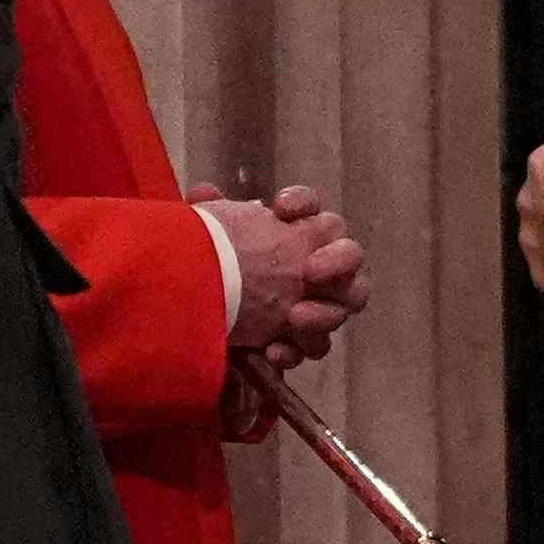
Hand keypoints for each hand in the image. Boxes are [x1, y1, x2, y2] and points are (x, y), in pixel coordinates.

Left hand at [213, 181, 370, 363]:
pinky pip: (316, 347)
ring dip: (323, 313)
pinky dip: (297, 349)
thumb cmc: (207, 266)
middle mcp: (315, 265)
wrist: (193, 314)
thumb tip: (205, 191)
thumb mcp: (207, 237)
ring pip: (345, 305)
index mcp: (294, 232)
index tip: (278, 208)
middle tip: (310, 270)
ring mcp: (316, 304)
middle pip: (350, 256)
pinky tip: (274, 351)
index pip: (311, 207)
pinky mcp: (304, 341)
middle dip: (338, 261)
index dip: (303, 203)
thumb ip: (213, 215)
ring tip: (295, 317)